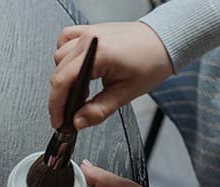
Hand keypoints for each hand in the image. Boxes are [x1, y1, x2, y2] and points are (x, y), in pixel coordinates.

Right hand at [50, 22, 172, 130]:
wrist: (164, 42)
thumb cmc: (152, 61)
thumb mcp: (126, 93)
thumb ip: (98, 110)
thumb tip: (77, 122)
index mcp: (100, 54)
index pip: (63, 81)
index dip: (56, 105)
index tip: (58, 120)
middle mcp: (90, 40)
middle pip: (58, 72)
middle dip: (60, 96)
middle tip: (70, 112)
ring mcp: (88, 33)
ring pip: (59, 58)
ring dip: (64, 76)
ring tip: (80, 90)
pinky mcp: (89, 30)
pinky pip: (64, 40)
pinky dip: (64, 55)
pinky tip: (74, 67)